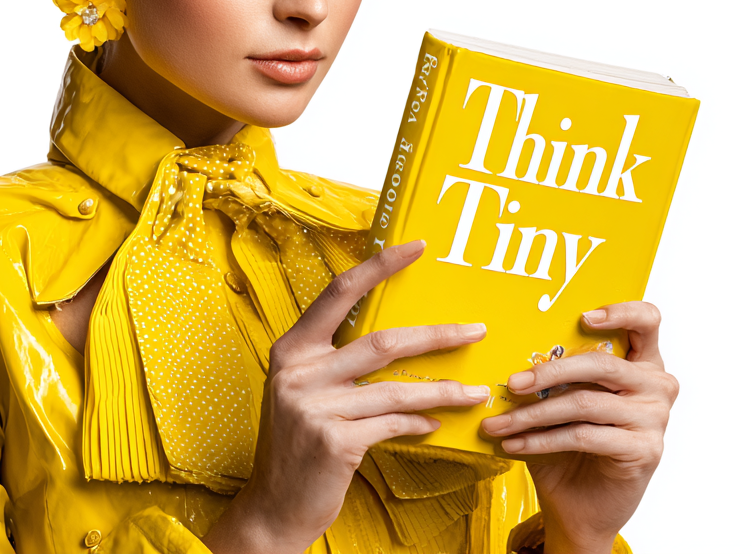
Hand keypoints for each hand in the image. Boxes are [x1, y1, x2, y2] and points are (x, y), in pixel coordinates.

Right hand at [203, 240, 490, 553]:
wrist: (274, 506)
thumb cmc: (298, 443)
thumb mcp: (306, 390)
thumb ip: (337, 361)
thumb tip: (399, 338)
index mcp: (292, 348)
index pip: (340, 293)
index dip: (381, 266)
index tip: (418, 247)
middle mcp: (299, 371)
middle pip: (382, 341)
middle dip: (437, 335)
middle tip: (477, 331)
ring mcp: (314, 407)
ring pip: (396, 389)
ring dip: (443, 390)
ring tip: (476, 392)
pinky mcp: (334, 441)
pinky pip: (393, 424)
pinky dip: (419, 423)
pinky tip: (435, 424)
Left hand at [480, 302, 677, 553]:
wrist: (582, 505)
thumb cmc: (571, 444)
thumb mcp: (562, 400)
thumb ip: (555, 372)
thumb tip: (509, 349)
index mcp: (642, 362)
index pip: (647, 320)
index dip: (619, 311)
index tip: (582, 316)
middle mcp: (656, 386)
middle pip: (601, 364)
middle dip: (548, 372)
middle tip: (511, 383)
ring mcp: (654, 419)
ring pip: (584, 403)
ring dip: (532, 414)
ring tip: (497, 422)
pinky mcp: (643, 450)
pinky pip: (582, 436)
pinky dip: (541, 440)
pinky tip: (513, 444)